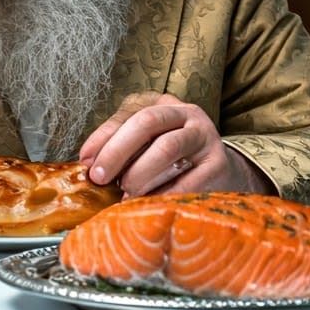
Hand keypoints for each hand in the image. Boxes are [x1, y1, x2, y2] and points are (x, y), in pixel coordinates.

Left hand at [78, 92, 274, 197]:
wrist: (225, 173)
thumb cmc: (176, 159)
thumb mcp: (150, 143)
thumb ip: (121, 148)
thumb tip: (87, 163)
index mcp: (165, 104)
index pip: (129, 114)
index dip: (103, 136)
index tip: (84, 160)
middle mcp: (187, 114)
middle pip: (147, 122)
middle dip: (117, 150)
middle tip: (99, 177)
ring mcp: (205, 137)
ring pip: (167, 147)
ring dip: (140, 172)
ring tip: (125, 193)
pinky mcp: (218, 164)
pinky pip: (188, 179)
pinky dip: (164, 194)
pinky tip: (149, 204)